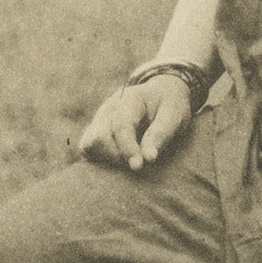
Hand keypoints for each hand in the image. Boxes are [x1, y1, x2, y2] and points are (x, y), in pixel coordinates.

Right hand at [74, 62, 204, 175]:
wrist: (159, 96)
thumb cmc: (169, 106)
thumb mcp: (173, 115)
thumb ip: (160, 134)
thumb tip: (148, 159)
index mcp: (130, 99)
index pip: (121, 125)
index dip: (128, 149)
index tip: (138, 166)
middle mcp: (109, 108)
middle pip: (99, 137)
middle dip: (117, 157)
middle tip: (138, 163)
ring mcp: (99, 119)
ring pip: (88, 144)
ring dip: (107, 160)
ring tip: (129, 162)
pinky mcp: (95, 131)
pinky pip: (88, 149)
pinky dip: (101, 159)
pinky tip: (120, 162)